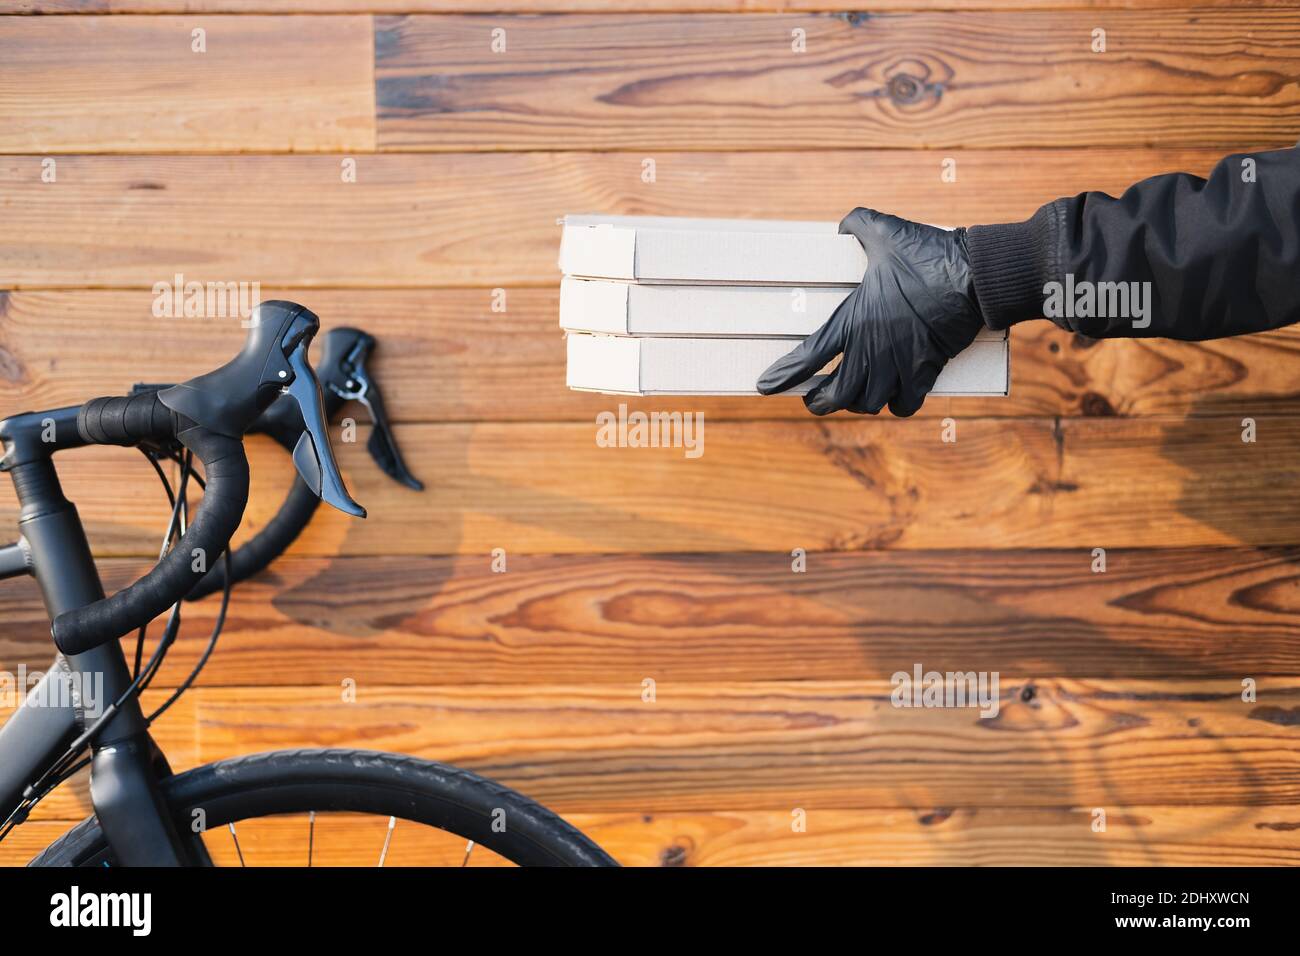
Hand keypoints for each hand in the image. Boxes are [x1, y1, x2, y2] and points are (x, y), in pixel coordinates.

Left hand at [757, 208, 985, 416]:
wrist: (975, 276)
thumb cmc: (929, 254)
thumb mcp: (887, 231)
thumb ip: (859, 225)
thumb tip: (845, 224)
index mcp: (854, 319)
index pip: (809, 355)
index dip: (784, 374)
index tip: (764, 386)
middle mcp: (872, 349)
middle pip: (835, 394)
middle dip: (819, 401)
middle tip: (812, 398)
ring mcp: (899, 364)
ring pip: (868, 403)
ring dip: (857, 403)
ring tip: (852, 396)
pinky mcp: (926, 372)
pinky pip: (904, 405)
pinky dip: (896, 405)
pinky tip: (892, 397)